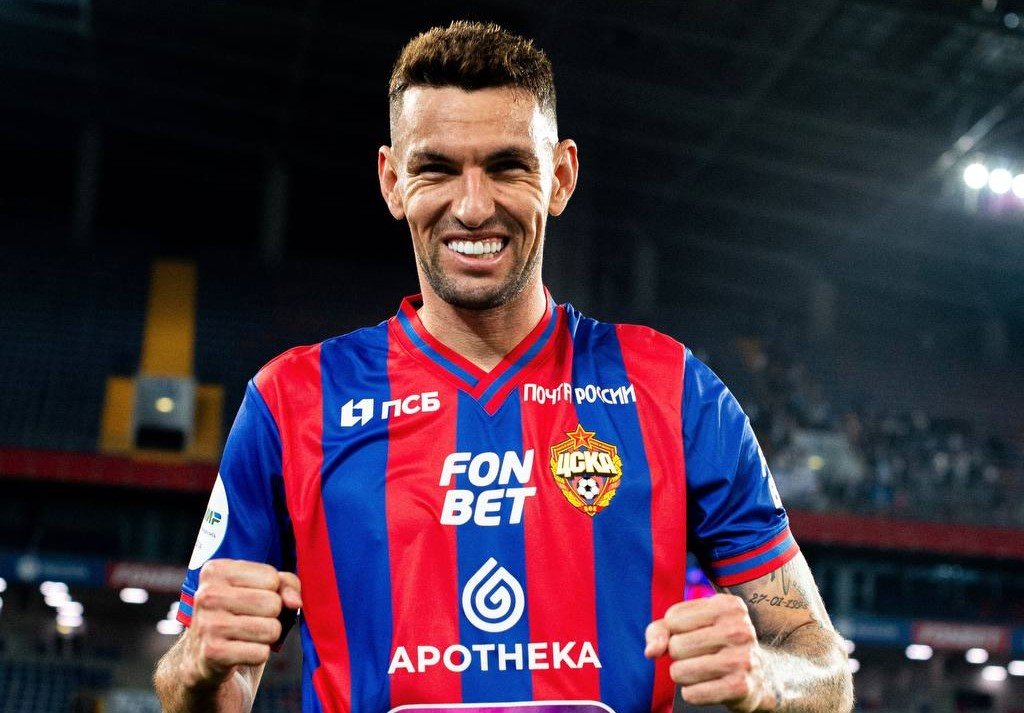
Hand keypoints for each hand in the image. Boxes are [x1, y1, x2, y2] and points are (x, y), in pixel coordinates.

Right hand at [183, 559, 301, 688]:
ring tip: (247, 636)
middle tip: (252, 621)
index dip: (273, 592)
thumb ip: (286, 584)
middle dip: (272, 616)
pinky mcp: (213, 653)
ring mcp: (208, 624)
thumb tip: (295, 602)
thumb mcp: (261, 588)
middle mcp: (207, 594)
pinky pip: (261, 653)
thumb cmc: (238, 614)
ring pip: (270, 629)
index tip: (254, 598)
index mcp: (216, 570)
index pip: (271, 577)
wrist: (202, 657)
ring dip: (267, 637)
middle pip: (273, 603)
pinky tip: (240, 653)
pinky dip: (258, 656)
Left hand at [645, 593, 775, 711]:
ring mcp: (742, 658)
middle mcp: (738, 629)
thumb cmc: (715, 644)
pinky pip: (691, 694)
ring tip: (705, 671)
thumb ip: (660, 629)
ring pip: (680, 671)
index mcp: (727, 605)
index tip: (696, 634)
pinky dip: (692, 693)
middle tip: (702, 656)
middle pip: (675, 646)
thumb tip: (651, 652)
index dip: (675, 632)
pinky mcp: (740, 687)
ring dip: (684, 676)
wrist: (760, 677)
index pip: (673, 619)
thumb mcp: (691, 625)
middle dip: (679, 656)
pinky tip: (710, 686)